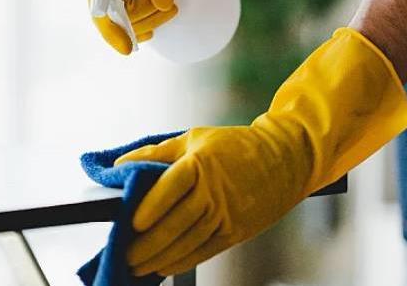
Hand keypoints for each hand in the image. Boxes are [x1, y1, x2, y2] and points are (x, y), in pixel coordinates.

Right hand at [78, 0, 195, 53]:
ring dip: (154, 11)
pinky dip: (147, 15)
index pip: (100, 12)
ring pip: (127, 16)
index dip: (114, 33)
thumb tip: (164, 5)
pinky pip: (129, 10)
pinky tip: (161, 17)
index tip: (130, 49)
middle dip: (151, 12)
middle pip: (120, 18)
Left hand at [115, 28, 406, 275]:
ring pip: (189, 241)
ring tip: (138, 266)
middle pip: (177, 221)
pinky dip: (183, 261)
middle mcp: (215, 191)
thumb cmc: (235, 146)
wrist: (286, 159)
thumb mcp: (194, 138)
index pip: (172, 187)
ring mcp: (228, 214)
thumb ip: (155, 153)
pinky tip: (164, 267)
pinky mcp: (237, 231)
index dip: (152, 206)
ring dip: (161, 257)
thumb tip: (120, 166)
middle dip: (148, 243)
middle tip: (125, 253)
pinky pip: (206, 251)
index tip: (132, 221)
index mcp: (202, 163)